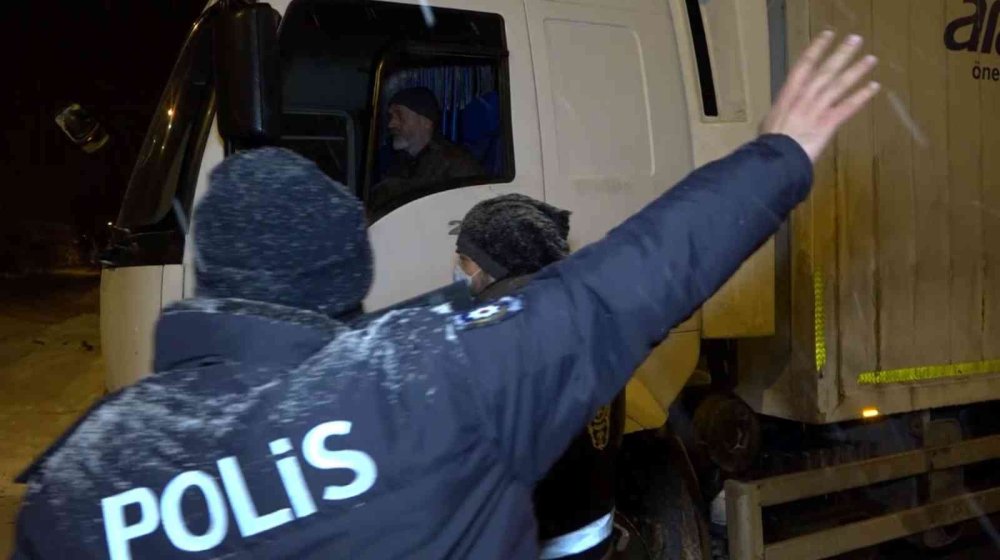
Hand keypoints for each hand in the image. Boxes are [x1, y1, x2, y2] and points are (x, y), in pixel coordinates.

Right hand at [761, 31, 879, 161]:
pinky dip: (861, 96)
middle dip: (841, 54)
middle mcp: (804, 97)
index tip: (827, 35)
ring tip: (871, 59)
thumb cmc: (768, 143)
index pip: (803, 65)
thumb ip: (781, 113)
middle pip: (825, 71)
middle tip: (855, 39)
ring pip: (839, 85)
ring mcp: (817, 109)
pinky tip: (874, 86)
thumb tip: (783, 113)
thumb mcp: (769, 122)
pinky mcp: (828, 124)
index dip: (816, 49)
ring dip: (856, 71)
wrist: (775, 158)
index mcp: (788, 95)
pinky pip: (847, 107)